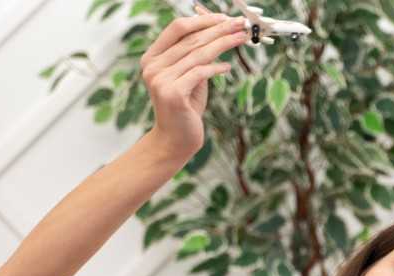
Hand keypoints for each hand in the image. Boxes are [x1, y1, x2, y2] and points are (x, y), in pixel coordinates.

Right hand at [143, 4, 249, 158]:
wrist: (175, 140)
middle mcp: (152, 66)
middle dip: (219, 29)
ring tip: (241, 38)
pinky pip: (200, 73)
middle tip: (240, 24)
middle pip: (191, 38)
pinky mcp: (173, 93)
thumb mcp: (190, 77)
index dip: (203, 20)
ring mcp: (160, 79)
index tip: (225, 18)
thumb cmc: (185, 108)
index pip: (177, 28)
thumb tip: (219, 31)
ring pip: (198, 54)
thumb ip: (197, 56)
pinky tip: (228, 67)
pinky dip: (216, 68)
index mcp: (152, 57)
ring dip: (223, 44)